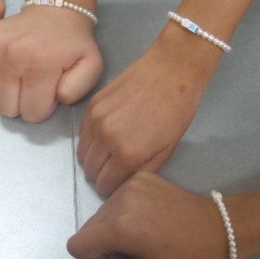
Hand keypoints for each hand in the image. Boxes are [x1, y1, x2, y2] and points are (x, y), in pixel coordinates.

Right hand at [0, 7, 102, 122]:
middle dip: (23, 104)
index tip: (49, 91)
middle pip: (9, 109)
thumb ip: (78, 89)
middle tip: (35, 86)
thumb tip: (57, 98)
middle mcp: (13, 56)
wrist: (55, 10)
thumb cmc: (73, 44)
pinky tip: (10, 70)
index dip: (43, 107)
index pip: (32, 114)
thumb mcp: (91, 66)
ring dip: (8, 94)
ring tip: (22, 78)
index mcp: (41, 64)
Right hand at [67, 172, 226, 258]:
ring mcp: (129, 185)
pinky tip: (150, 220)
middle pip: (88, 228)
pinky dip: (126, 212)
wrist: (217, 227)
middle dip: (104, 244)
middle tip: (136, 251)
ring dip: (114, 228)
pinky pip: (117, 199)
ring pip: (101, 214)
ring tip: (145, 236)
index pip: (76, 245)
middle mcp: (118, 200)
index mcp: (118, 227)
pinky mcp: (140, 177)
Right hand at [78, 31, 215, 194]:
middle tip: (115, 168)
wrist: (171, 70)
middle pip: (90, 171)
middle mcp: (106, 139)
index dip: (112, 188)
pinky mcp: (92, 105)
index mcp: (128, 154)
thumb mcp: (167, 149)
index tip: (119, 182)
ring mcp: (96, 120)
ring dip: (93, 158)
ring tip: (109, 153)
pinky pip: (82, 134)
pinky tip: (106, 135)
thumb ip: (143, 171)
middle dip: (101, 175)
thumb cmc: (177, 111)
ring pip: (82, 153)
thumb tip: (124, 184)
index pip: (105, 185)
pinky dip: (90, 140)